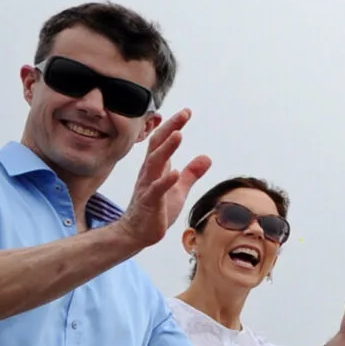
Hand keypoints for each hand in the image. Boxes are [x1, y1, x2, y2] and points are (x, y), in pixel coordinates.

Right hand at [114, 110, 211, 250]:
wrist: (137, 233)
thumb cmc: (157, 210)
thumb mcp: (179, 189)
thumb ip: (191, 173)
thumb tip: (206, 157)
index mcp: (156, 168)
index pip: (163, 141)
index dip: (174, 126)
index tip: (186, 112)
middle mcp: (149, 173)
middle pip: (158, 145)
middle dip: (170, 128)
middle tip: (184, 114)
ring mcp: (147, 187)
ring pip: (155, 163)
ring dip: (167, 149)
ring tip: (179, 135)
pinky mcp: (149, 203)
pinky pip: (155, 190)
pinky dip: (164, 181)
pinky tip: (174, 173)